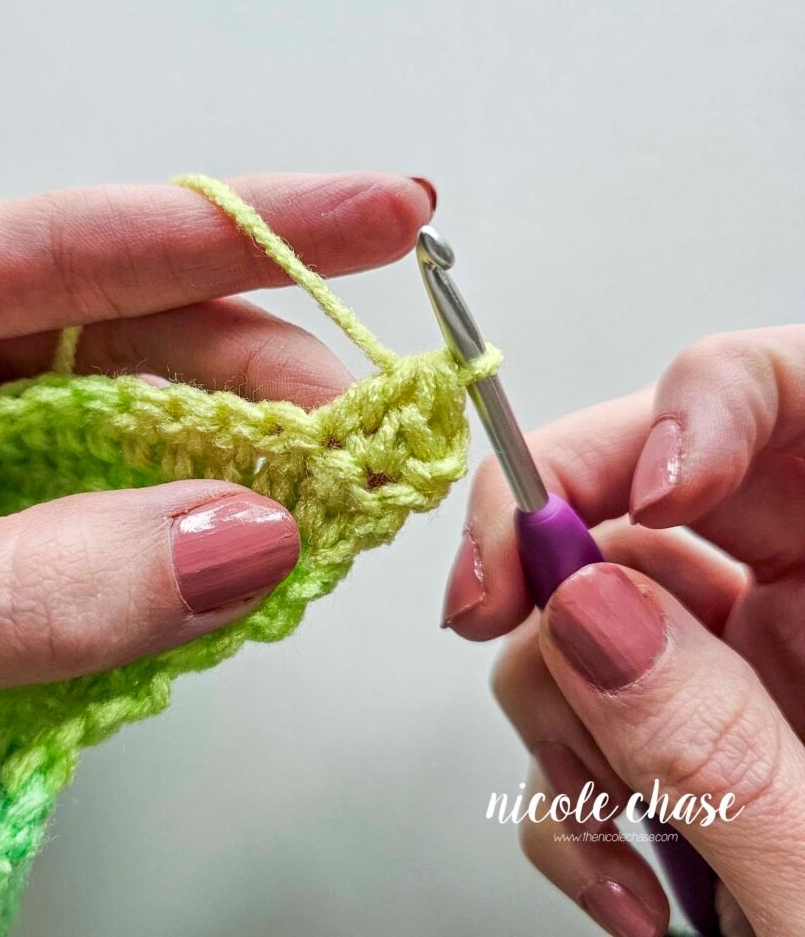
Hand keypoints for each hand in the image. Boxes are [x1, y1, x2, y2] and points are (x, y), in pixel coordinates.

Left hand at [0, 172, 433, 796]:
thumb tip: (246, 538)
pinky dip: (176, 540)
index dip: (248, 229)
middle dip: (262, 383)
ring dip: (232, 469)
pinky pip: (100, 508)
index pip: (78, 243)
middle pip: (128, 337)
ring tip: (322, 507)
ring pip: (127, 427)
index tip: (387, 213)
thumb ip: (41, 589)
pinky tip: (233, 558)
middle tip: (366, 440)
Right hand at [443, 327, 804, 935]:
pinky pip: (575, 697)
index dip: (702, 407)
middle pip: (643, 486)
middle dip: (547, 546)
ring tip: (606, 826)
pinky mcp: (679, 725)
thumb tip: (586, 609)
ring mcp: (738, 661)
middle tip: (486, 607)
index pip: (790, 395)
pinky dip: (562, 783)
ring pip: (582, 601)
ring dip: (553, 707)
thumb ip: (721, 748)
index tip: (642, 498)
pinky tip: (613, 865)